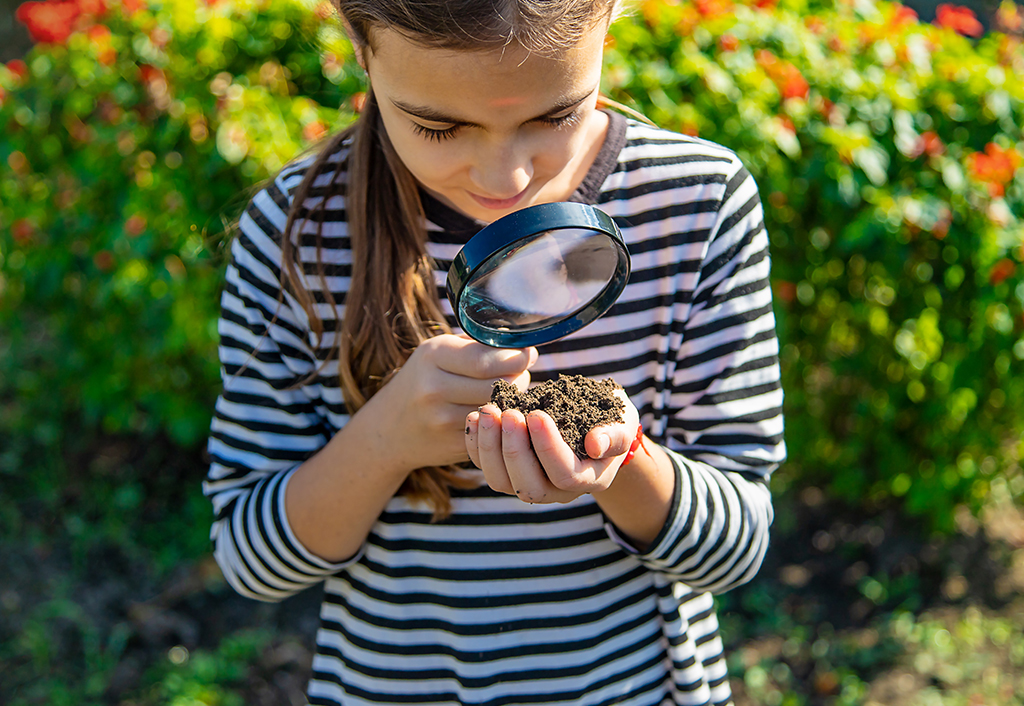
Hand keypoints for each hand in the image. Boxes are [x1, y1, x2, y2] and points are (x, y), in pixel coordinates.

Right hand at [369, 334, 536, 471]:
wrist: (389, 426)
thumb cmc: (425, 379)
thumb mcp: (440, 352)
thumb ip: (478, 345)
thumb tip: (524, 348)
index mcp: (433, 355)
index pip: (488, 359)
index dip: (517, 357)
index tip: (528, 355)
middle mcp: (434, 387)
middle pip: (499, 384)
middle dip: (521, 377)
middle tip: (522, 373)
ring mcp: (442, 419)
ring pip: (499, 408)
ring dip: (515, 400)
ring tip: (511, 391)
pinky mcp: (452, 445)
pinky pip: (492, 430)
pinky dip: (503, 421)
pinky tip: (501, 413)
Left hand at [465, 388, 640, 503]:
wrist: (595, 424)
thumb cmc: (610, 420)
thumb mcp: (622, 423)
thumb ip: (615, 435)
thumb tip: (596, 444)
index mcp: (588, 479)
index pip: (565, 474)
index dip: (548, 447)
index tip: (537, 415)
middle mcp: (557, 491)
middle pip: (529, 486)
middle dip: (514, 449)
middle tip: (508, 413)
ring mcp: (529, 483)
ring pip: (502, 481)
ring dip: (490, 447)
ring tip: (489, 412)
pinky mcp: (508, 472)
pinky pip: (486, 467)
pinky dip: (476, 445)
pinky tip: (476, 417)